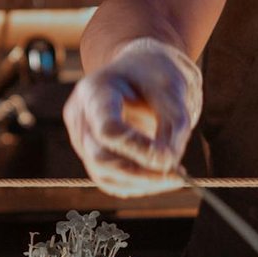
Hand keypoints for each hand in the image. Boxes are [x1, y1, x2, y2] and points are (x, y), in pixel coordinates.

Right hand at [63, 38, 201, 197]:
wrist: (138, 72)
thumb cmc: (155, 77)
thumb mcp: (172, 90)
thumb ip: (173, 125)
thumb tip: (167, 164)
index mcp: (95, 90)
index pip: (107, 127)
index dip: (137, 148)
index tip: (169, 159)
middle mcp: (80, 114)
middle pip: (100, 156)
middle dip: (140, 173)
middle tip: (178, 176)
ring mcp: (79, 137)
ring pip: (103, 174)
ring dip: (142, 182)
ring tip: (175, 176)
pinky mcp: (89, 154)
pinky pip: (110, 179)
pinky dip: (137, 184)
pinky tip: (161, 177)